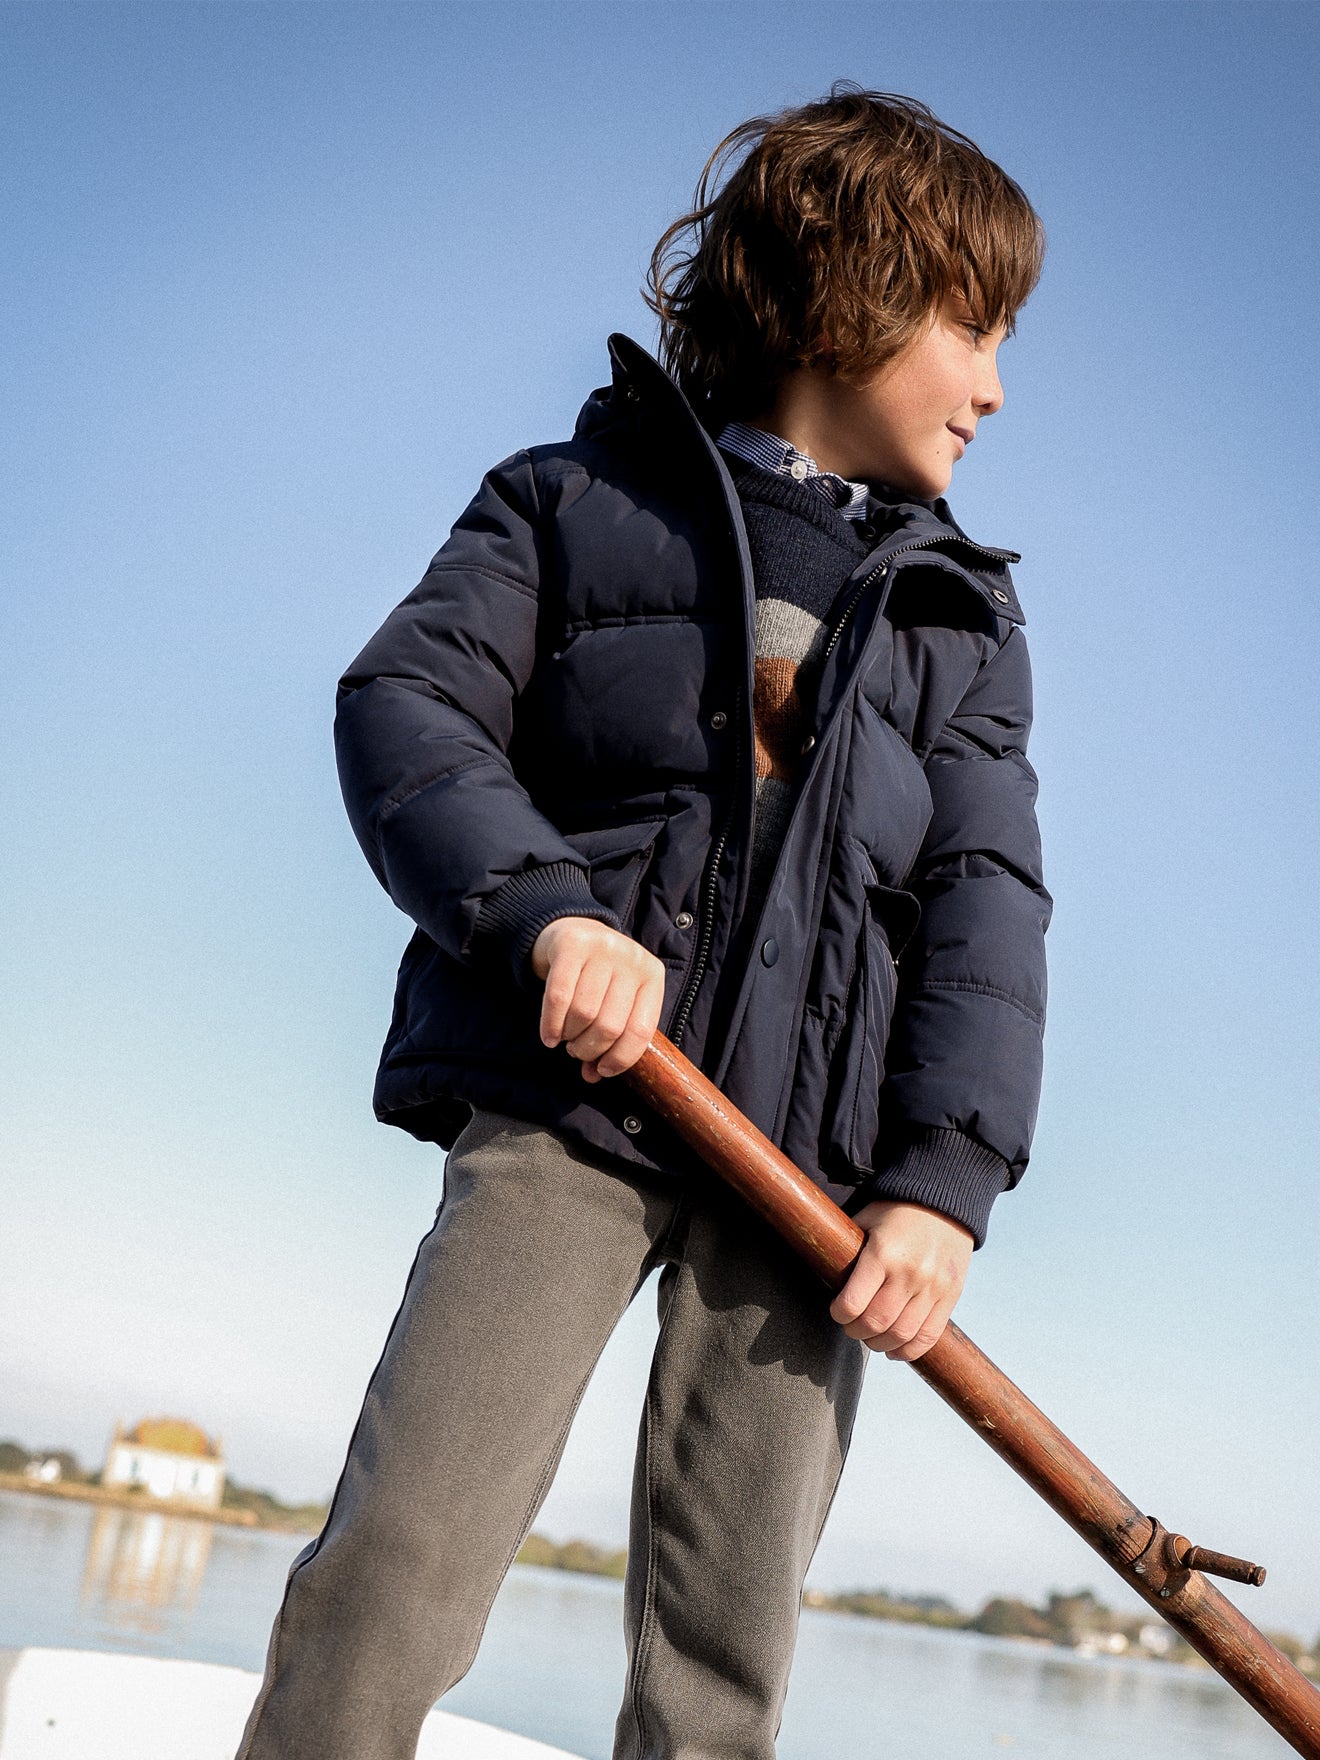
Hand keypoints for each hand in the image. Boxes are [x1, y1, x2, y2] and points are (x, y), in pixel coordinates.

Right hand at [530, 917, 665, 1082]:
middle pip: (609, 1025)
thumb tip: (593, 1076)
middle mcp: (632, 959)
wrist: (571, 929)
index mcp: (652, 976)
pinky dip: (550, 1024)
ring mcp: (604, 948)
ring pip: (583, 1013)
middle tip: (577, 1051)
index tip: (601, 1071)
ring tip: (564, 1038)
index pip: (641, 1030)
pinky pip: (558, 996)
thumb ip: (611, 1037)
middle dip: (588, 1048)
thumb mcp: (615, 999)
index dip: (621, 1058)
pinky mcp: (573, 944)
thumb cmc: (598, 976)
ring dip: (569, 1036)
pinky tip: (548, 1036)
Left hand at [829, 1199, 972, 1360]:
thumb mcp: (865, 1220)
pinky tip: (893, 1350)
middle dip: (856, 1331)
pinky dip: (908, 1351)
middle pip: (875, 1323)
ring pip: (901, 1335)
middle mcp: (908, 1273)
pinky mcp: (950, 1296)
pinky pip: (928, 1336)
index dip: (838, 1314)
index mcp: (882, 1254)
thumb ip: (849, 1248)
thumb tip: (823, 1271)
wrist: (945, 1200)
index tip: (836, 1312)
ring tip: (871, 1338)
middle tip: (851, 1327)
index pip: (852, 1303)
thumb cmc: (896, 1210)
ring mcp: (932, 1287)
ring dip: (879, 1344)